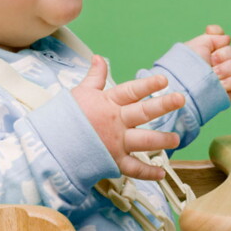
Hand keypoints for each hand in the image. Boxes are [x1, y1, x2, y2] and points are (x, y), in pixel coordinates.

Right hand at [71, 55, 184, 179]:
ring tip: (176, 139)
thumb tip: (99, 57)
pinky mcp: (112, 161)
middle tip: (181, 99)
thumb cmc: (65, 117)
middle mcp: (115, 122)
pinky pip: (133, 168)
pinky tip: (161, 173)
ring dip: (161, 140)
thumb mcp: (80, 93)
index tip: (164, 80)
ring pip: (143, 141)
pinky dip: (148, 173)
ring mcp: (115, 143)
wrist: (49, 145)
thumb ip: (94, 77)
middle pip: (143, 112)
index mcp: (108, 103)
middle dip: (163, 105)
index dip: (148, 85)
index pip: (131, 91)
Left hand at [185, 25, 230, 100]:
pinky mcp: (230, 92)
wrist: (182, 87)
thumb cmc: (184, 67)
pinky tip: (220, 85)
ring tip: (213, 76)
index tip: (209, 34)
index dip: (219, 37)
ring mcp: (225, 78)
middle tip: (209, 63)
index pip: (223, 39)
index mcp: (209, 53)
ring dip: (224, 70)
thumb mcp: (195, 46)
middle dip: (220, 56)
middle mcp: (218, 64)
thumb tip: (227, 38)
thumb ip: (212, 37)